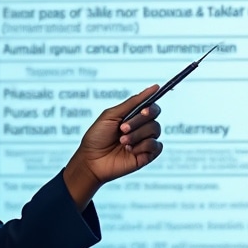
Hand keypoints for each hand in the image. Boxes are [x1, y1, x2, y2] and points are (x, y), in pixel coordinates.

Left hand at [63, 86, 163, 208]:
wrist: (91, 160)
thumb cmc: (97, 137)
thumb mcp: (112, 115)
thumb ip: (133, 102)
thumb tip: (155, 87)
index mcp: (133, 116)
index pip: (151, 106)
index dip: (150, 107)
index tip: (143, 110)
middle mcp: (140, 127)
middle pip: (154, 117)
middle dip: (138, 121)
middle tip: (122, 128)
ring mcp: (144, 141)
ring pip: (155, 130)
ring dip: (137, 135)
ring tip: (122, 141)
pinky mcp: (147, 155)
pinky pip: (156, 146)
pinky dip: (143, 146)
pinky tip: (129, 150)